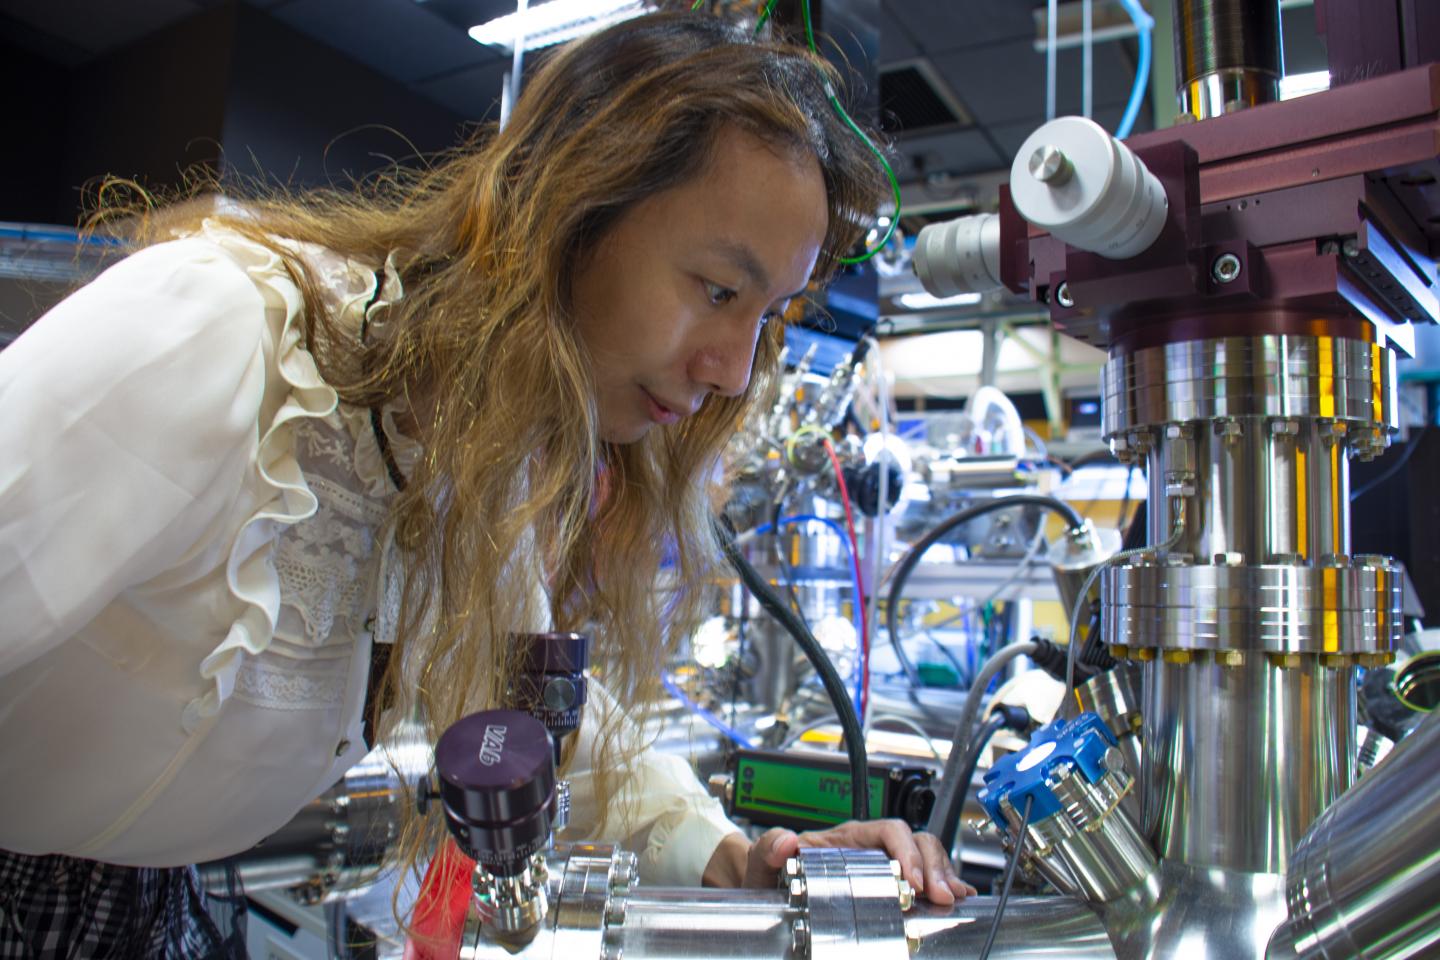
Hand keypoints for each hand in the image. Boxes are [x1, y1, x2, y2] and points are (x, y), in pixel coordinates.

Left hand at [707, 820, 975, 904]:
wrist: (770, 887)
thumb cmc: (772, 873)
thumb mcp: (765, 861)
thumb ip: (770, 847)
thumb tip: (786, 842)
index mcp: (848, 838)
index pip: (889, 831)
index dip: (906, 851)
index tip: (912, 880)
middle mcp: (871, 848)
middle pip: (916, 843)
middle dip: (934, 868)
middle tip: (940, 897)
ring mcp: (884, 866)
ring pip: (927, 858)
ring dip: (944, 877)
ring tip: (951, 900)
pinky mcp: (891, 886)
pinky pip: (925, 878)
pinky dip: (944, 885)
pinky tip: (957, 899)